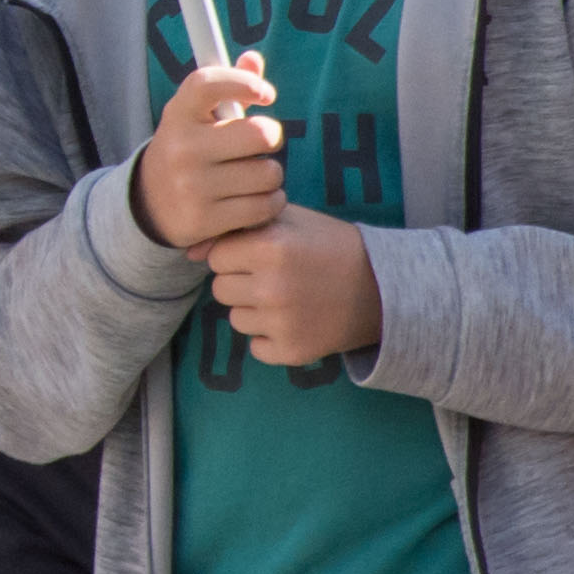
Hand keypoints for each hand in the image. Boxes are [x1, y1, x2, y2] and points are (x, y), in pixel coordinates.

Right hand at [128, 51, 282, 251]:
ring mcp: (192, 186)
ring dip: (271, 175)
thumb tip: (254, 59)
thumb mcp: (197, 116)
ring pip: (268, 173)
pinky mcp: (205, 219)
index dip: (244, 81)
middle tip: (259, 145)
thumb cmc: (188, 148)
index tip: (266, 94)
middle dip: (270, 138)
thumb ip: (227, 87)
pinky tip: (255, 199)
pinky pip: (265, 206)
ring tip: (253, 176)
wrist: (150, 203)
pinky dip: (270, 203)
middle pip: (259, 133)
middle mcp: (182, 148)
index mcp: (178, 115)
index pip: (209, 83)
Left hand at [203, 205, 383, 367]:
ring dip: (253, 310)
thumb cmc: (329, 246)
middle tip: (275, 278)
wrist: (385, 287)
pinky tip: (295, 321)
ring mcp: (282, 323)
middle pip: (221, 289)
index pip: (217, 257)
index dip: (237, 254)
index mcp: (269, 248)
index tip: (261, 254)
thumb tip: (189, 252)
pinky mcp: (293, 351)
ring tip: (288, 298)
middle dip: (241, 282)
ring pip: (235, 319)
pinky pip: (256, 347)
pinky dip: (270, 339)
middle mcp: (272, 287)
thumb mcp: (288, 221)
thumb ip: (237, 228)